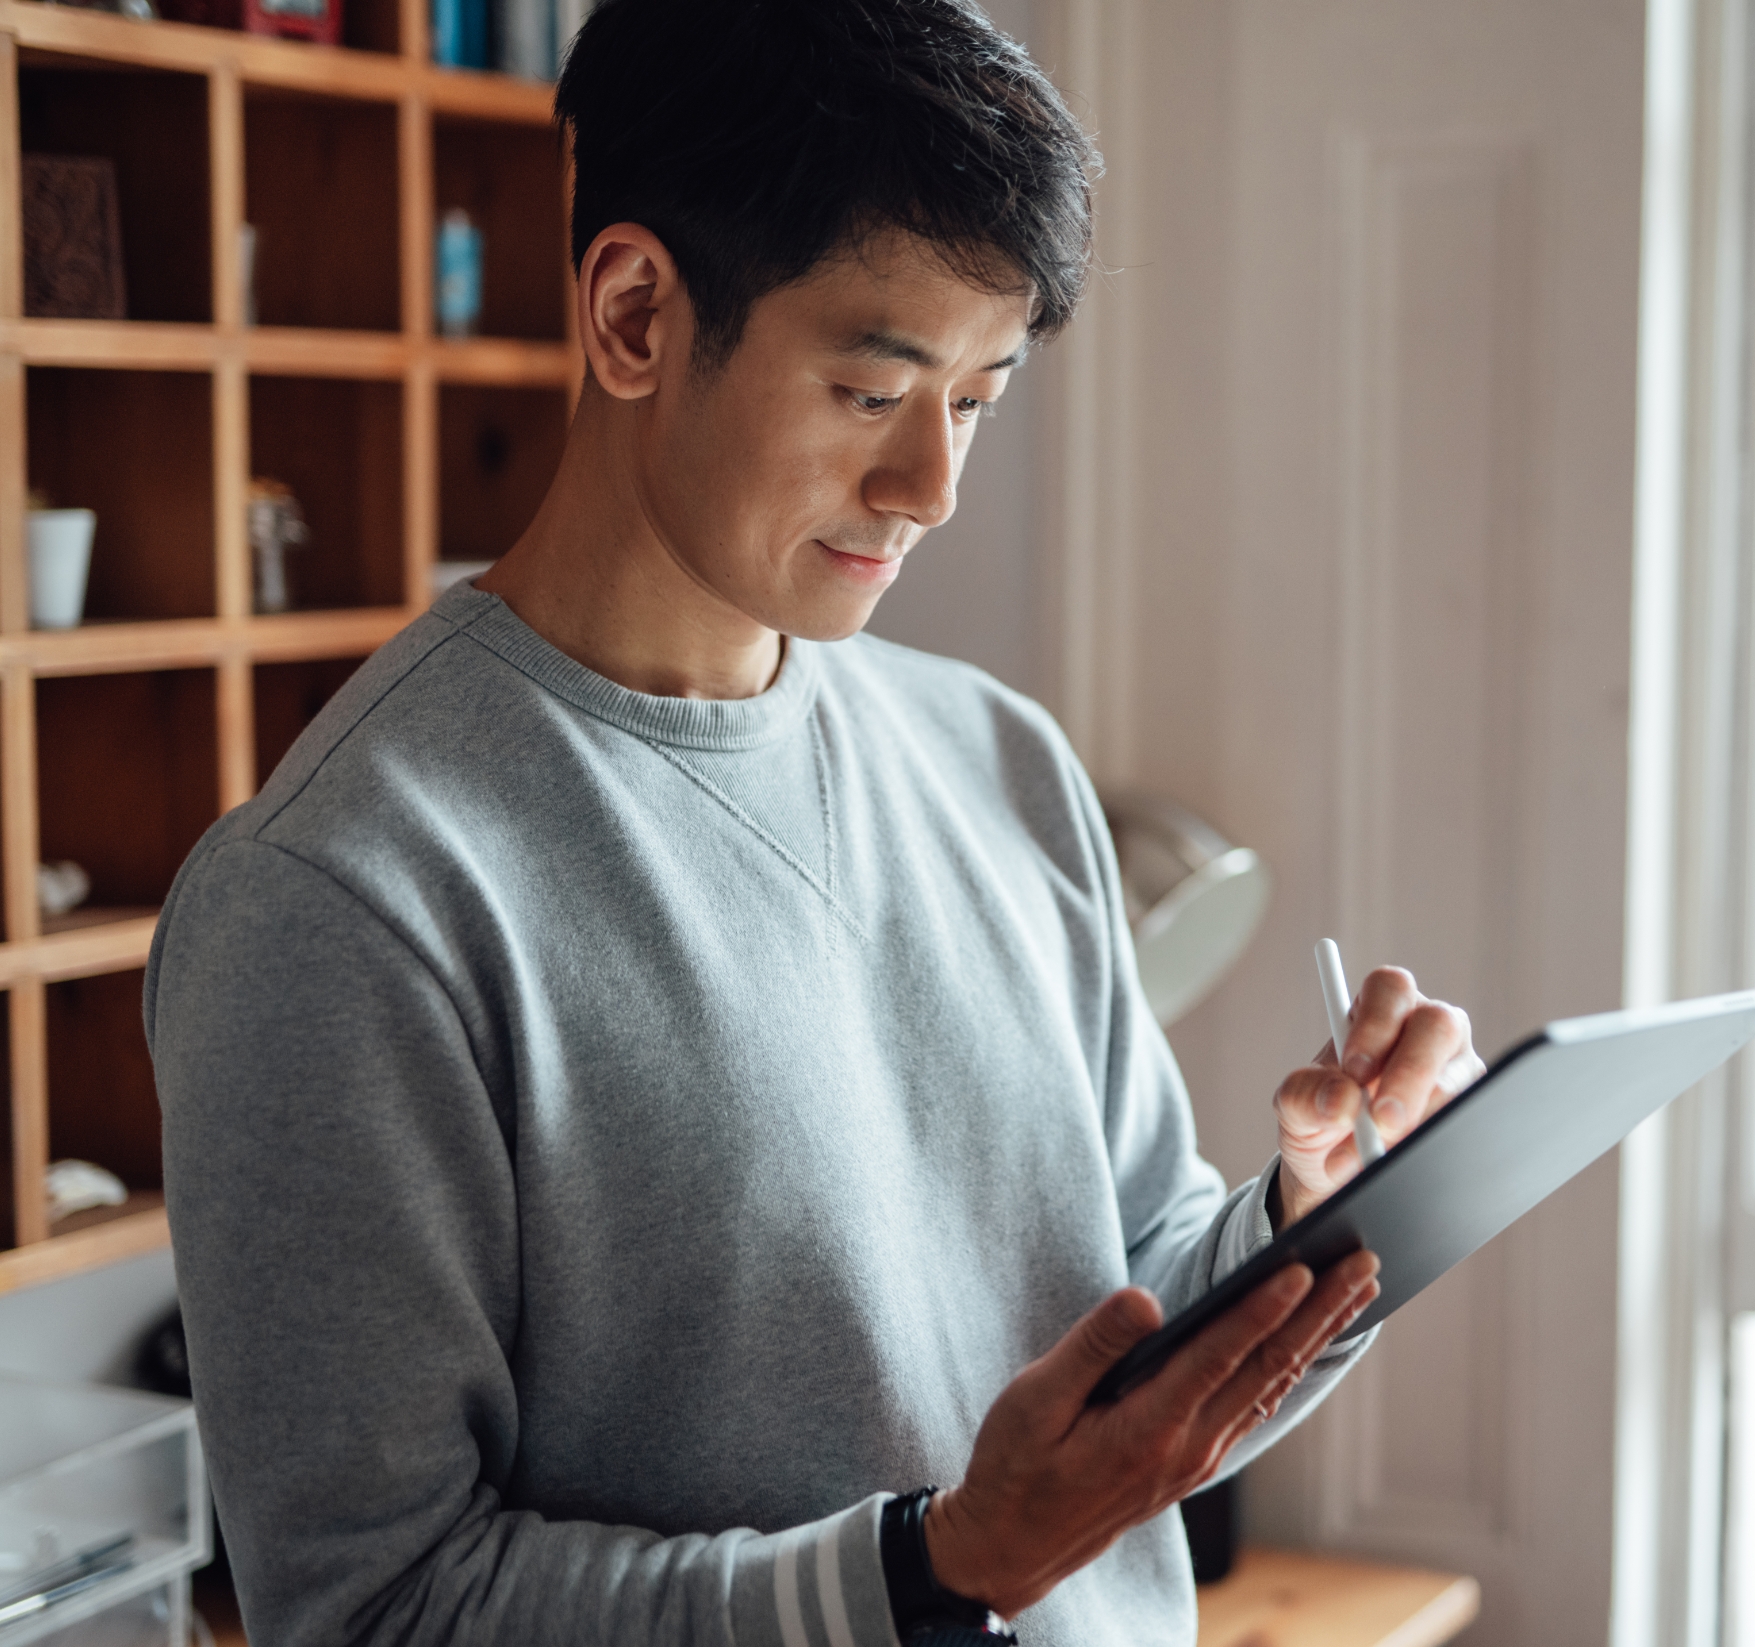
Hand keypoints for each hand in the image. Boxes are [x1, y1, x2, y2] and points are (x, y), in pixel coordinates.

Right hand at [923, 1251, 1380, 1619]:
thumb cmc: (1017, 1465)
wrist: (1013, 1545)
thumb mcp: (1035, 1400)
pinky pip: (1253, 1405)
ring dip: (1315, 1334)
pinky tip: (1303, 1345)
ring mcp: (1196, 1458)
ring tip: (1355, 1291)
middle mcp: (1187, 1446)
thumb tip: (1148, 1299)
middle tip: (1364, 1262)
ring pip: (1269, 1384)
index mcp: (1148, 1427)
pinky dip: (1287, 1366)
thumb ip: (1094, 1346)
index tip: (1303, 1267)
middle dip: (1319, 1310)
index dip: (1263, 1308)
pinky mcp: (1191, 1461)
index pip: (1220, 1354)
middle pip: (1267, 1367)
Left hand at [1272, 966, 1483, 1226]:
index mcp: (1378, 1010)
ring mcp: (1456, 1069)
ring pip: (1456, 1079)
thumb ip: (1307, 1095)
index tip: (1354, 1069)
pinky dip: (1432, 1145)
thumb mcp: (1295, 1106)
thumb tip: (1341, 1100)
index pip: (1389, 988)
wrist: (1337, 1172)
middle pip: (1438, 1024)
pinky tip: (1402, 1162)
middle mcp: (1424, 1030)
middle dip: (1409, 1074)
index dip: (1377, 1024)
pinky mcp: (1471, 1109)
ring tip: (1369, 1158)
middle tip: (1379, 1120)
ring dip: (1415, 1122)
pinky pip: (1467, 1120)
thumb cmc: (1320, 1119)